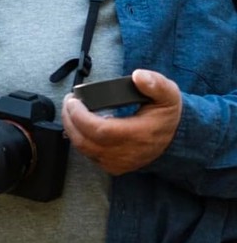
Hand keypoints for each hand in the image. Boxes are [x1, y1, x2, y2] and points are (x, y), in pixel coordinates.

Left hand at [61, 69, 181, 174]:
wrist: (173, 140)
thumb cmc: (165, 115)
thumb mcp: (168, 95)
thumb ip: (156, 83)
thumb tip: (138, 76)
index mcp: (138, 136)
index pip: (100, 130)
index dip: (80, 116)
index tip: (73, 100)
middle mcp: (126, 153)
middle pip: (85, 141)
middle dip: (70, 119)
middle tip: (69, 101)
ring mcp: (118, 162)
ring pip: (83, 148)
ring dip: (72, 128)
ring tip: (71, 109)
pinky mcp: (113, 166)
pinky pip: (88, 154)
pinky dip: (79, 138)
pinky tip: (79, 123)